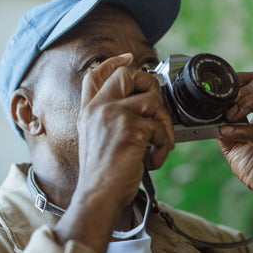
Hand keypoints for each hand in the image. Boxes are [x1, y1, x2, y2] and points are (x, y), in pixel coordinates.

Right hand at [75, 53, 174, 207]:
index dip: (114, 62)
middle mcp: (98, 108)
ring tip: (158, 147)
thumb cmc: (102, 176)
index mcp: (89, 112)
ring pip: (152, 101)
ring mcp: (113, 114)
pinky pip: (159, 127)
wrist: (99, 195)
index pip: (96, 74)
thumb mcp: (97, 142)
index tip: (128, 57)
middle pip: (127, 74)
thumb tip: (139, 111)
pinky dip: (163, 146)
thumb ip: (109, 121)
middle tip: (155, 109)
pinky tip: (152, 160)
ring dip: (163, 126)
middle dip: (149, 85)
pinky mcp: (130, 126)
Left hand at [218, 72, 252, 208]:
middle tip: (226, 105)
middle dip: (243, 88)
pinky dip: (244, 130)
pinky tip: (230, 133)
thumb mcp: (234, 143)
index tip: (220, 89)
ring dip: (246, 103)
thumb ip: (225, 126)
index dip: (240, 79)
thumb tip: (208, 114)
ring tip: (230, 115)